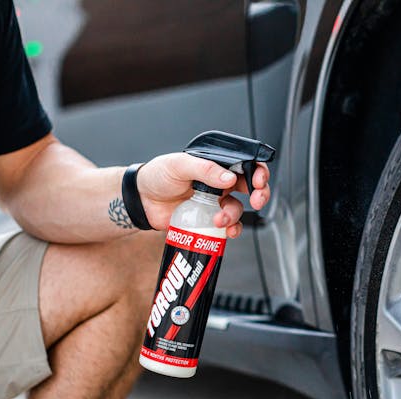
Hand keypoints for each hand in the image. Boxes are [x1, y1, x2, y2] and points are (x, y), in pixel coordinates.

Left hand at [135, 153, 270, 236]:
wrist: (141, 200)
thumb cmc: (158, 176)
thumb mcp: (179, 165)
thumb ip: (204, 169)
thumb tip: (229, 178)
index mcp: (216, 165)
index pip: (246, 164)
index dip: (258, 171)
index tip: (258, 181)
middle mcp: (220, 183)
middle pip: (251, 187)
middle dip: (260, 194)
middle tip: (256, 201)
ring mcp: (216, 202)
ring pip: (238, 209)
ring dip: (234, 215)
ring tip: (219, 220)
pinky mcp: (209, 220)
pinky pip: (228, 226)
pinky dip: (231, 230)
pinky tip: (224, 232)